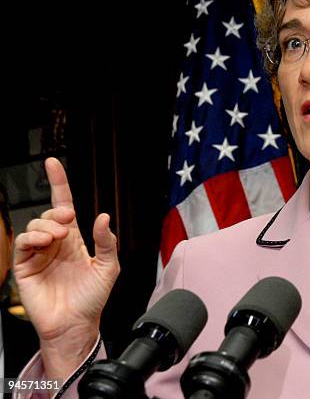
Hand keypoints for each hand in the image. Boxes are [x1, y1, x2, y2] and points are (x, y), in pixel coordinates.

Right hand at [13, 157, 119, 379]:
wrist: (76, 324)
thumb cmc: (93, 298)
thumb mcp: (109, 267)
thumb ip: (107, 242)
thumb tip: (104, 216)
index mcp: (74, 239)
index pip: (64, 205)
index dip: (59, 183)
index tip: (53, 163)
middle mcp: (54, 243)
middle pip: (49, 214)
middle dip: (58, 211)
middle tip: (68, 221)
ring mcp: (38, 254)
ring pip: (34, 225)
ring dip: (46, 225)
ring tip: (58, 237)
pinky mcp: (24, 267)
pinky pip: (22, 243)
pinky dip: (32, 237)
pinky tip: (44, 242)